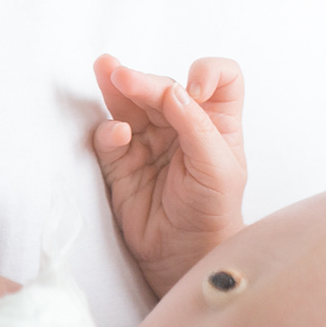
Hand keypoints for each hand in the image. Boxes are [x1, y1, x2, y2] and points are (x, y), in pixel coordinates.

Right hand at [91, 54, 246, 298]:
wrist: (183, 255)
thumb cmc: (212, 212)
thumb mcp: (218, 169)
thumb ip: (196, 127)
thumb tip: (172, 91)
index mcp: (216, 122)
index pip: (219, 79)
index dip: (208, 73)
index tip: (194, 89)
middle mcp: (182, 125)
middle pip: (164, 87)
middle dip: (146, 81)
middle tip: (125, 77)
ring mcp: (150, 140)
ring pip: (131, 103)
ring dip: (117, 86)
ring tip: (107, 71)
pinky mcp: (121, 161)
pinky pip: (109, 136)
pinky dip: (109, 131)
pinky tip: (118, 134)